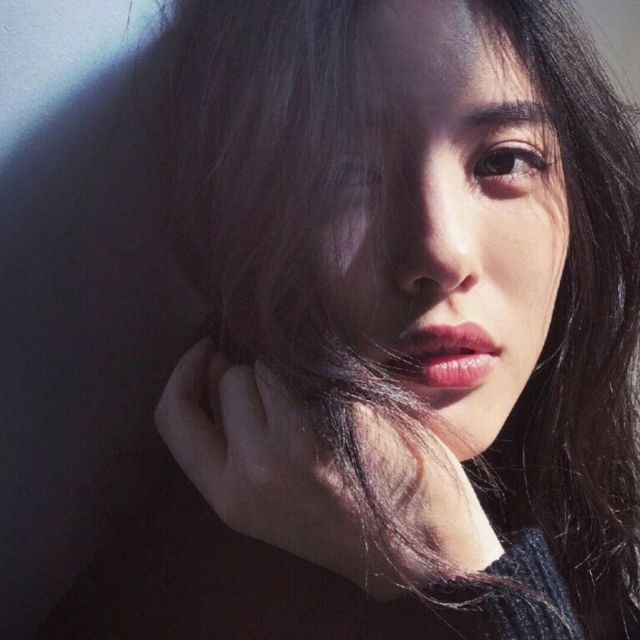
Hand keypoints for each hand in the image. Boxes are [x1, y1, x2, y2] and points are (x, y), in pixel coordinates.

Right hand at [155, 339, 503, 599]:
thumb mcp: (268, 501)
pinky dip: (314, 369)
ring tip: (320, 403)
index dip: (185, 374)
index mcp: (228, 497)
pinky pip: (297, 368)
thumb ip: (235, 448)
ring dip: (285, 370)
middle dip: (248, 371)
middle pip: (222, 381)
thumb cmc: (347, 516)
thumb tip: (220, 375)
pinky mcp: (325, 426)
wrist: (421, 549)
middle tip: (284, 389)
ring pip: (259, 368)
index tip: (207, 351)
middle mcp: (247, 473)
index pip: (174, 417)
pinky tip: (341, 397)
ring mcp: (285, 449)